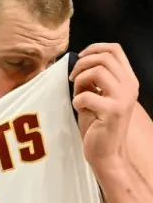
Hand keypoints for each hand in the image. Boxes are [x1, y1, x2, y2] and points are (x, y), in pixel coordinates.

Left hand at [69, 43, 138, 168]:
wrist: (106, 153)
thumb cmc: (98, 124)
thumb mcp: (97, 96)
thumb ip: (93, 80)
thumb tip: (80, 65)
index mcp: (128, 80)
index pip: (115, 49)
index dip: (94, 48)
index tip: (79, 58)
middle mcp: (130, 86)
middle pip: (104, 57)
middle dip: (82, 64)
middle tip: (72, 79)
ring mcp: (123, 98)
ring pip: (97, 71)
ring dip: (79, 81)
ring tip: (78, 96)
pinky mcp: (113, 111)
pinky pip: (86, 95)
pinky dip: (76, 101)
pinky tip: (80, 110)